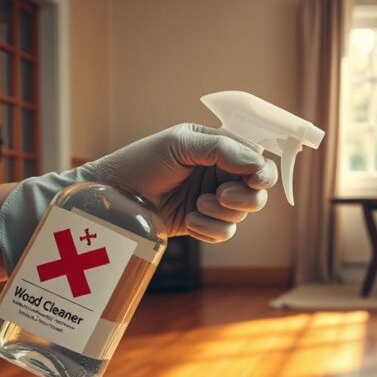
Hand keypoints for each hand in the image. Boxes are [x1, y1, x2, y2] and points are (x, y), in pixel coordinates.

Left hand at [79, 123, 277, 241]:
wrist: (114, 197)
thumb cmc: (142, 161)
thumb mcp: (181, 144)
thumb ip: (222, 148)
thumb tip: (257, 163)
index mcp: (219, 148)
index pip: (257, 159)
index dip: (262, 172)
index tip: (254, 179)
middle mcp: (220, 174)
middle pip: (258, 192)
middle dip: (245, 197)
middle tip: (221, 196)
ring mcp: (212, 201)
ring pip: (242, 214)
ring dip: (221, 213)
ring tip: (196, 206)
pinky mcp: (202, 224)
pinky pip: (225, 233)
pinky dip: (211, 230)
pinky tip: (190, 222)